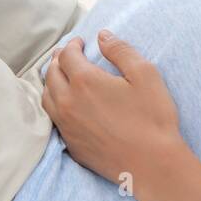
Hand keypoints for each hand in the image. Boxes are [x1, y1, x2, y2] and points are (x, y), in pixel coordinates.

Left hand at [41, 29, 185, 190]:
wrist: (152, 164)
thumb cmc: (153, 119)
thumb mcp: (146, 76)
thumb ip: (122, 51)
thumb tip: (103, 35)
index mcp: (85, 81)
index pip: (68, 55)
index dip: (73, 44)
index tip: (81, 42)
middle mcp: (68, 102)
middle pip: (51, 74)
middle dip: (58, 60)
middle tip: (67, 54)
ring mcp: (66, 125)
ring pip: (47, 96)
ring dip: (51, 81)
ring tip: (60, 76)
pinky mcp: (71, 144)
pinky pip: (54, 118)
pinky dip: (54, 104)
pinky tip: (65, 104)